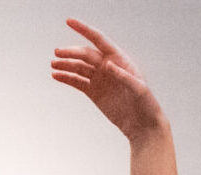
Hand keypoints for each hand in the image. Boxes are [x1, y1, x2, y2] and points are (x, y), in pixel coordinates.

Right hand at [52, 19, 164, 138]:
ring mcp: (100, 79)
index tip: (69, 21)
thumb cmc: (146, 105)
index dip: (84, 30)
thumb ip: (123, 76)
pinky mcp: (94, 92)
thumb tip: (107, 64)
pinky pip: (77, 82)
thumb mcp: (138, 89)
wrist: (143, 126)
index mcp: (120, 60)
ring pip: (79, 67)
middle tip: (57, 53)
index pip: (99, 41)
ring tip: (53, 65)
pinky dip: (66, 78)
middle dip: (71, 52)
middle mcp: (108, 67)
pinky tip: (56, 76)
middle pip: (85, 54)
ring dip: (66, 64)